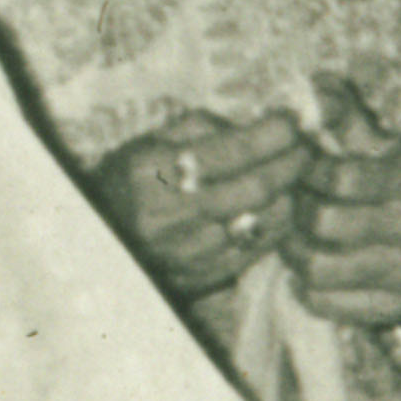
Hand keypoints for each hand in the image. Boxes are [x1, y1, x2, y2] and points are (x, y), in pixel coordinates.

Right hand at [102, 107, 313, 304]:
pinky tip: (280, 208)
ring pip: (263, 222)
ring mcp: (187, 253)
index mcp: (152, 171)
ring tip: (297, 177)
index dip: (273, 135)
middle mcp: (170, 216)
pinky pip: (256, 250)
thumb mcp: (148, 142)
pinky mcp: (201, 279)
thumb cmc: (124, 183)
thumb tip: (255, 124)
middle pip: (255, 188)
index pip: (231, 151)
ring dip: (290, 196)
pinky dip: (276, 226)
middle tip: (309, 147)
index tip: (295, 121)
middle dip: (293, 163)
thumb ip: (201, 128)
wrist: (91, 245)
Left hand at [283, 76, 400, 329]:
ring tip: (291, 239)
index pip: (341, 176)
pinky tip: (305, 271)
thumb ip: (344, 116)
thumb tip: (315, 87)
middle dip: (294, 214)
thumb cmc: (391, 188)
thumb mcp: (378, 147)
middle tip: (286, 207)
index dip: (305, 173)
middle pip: (325, 223)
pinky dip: (304, 288)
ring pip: (319, 268)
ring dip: (293, 253)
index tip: (297, 171)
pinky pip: (326, 303)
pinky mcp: (392, 309)